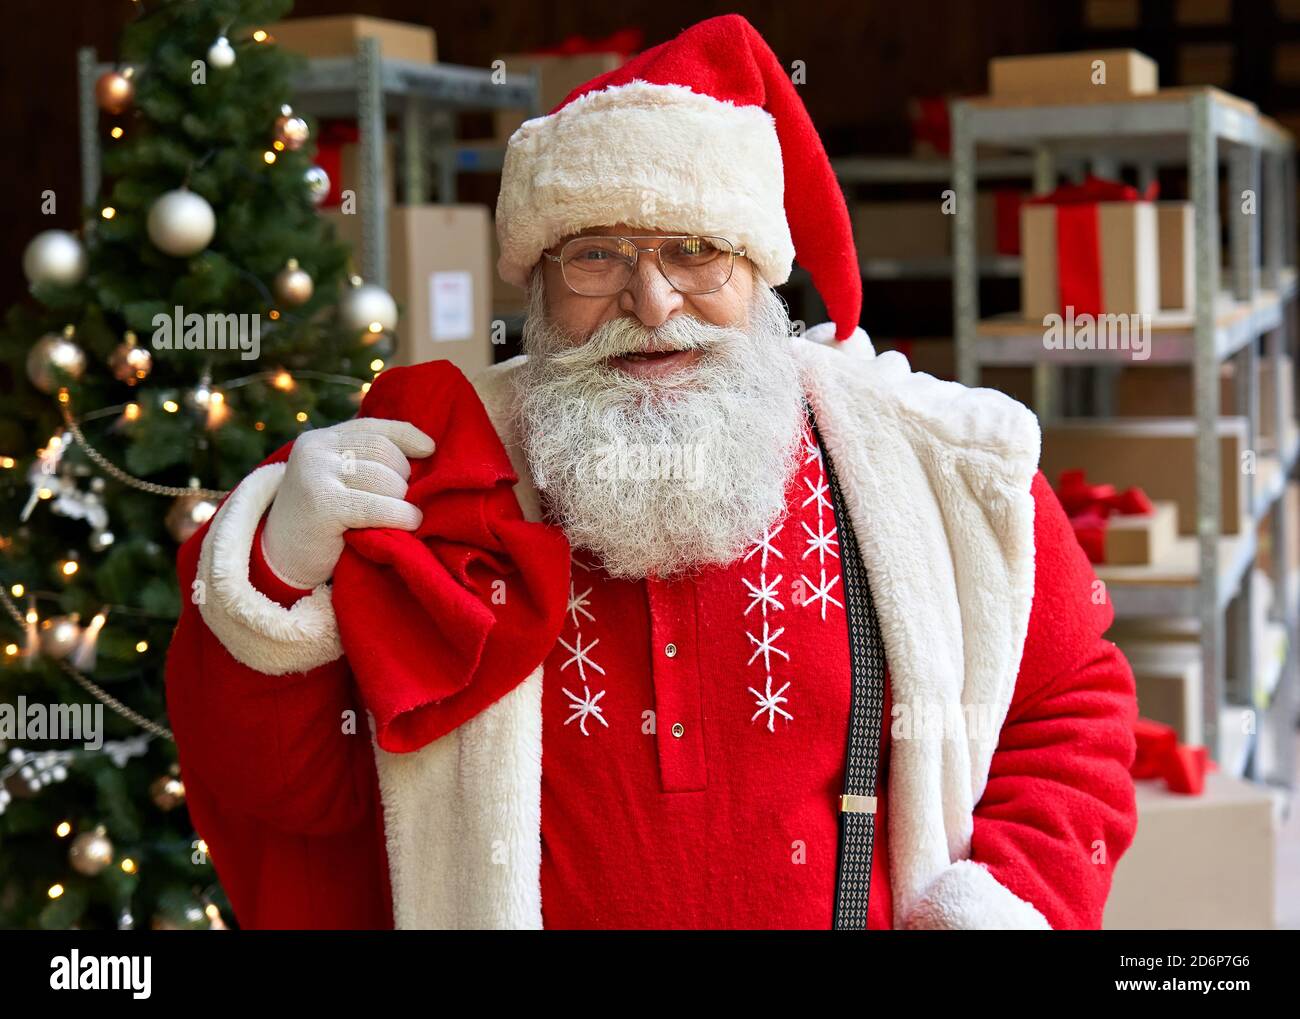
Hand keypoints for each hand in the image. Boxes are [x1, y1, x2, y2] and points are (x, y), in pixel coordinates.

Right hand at [262, 417, 434, 588]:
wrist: (281, 561)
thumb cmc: (322, 521)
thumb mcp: (338, 480)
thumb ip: (365, 462)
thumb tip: (424, 449)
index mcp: (320, 440)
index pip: (374, 428)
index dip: (407, 436)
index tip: (430, 448)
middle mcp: (315, 450)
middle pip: (385, 451)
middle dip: (402, 477)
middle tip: (401, 501)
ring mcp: (317, 475)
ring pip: (386, 479)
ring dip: (402, 500)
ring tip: (402, 515)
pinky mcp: (324, 505)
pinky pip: (379, 506)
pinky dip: (401, 515)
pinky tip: (410, 523)